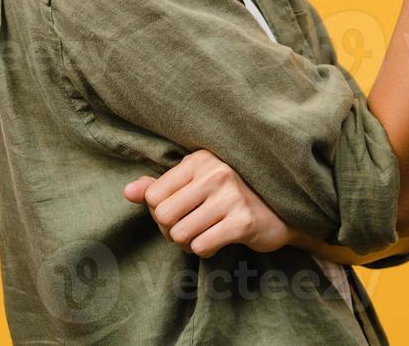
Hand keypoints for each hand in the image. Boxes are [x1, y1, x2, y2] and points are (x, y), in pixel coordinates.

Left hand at [123, 149, 291, 256]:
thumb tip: (127, 192)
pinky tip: (218, 240)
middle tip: (191, 228)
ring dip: (189, 243)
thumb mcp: (196, 184)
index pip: (154, 196)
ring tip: (205, 234)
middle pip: (164, 217)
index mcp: (201, 159)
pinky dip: (205, 250)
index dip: (160, 213)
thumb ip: (160, 187)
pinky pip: (202, 246)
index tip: (180, 213)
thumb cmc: (231, 197)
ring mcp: (231, 196)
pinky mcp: (243, 221)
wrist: (281, 213)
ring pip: (181, 235)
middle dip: (172, 231)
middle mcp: (216, 172)